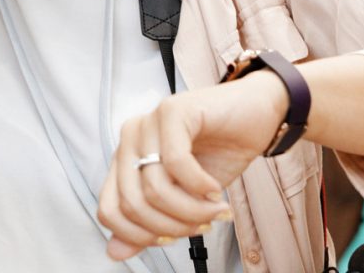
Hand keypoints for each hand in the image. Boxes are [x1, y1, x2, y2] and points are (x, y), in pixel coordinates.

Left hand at [97, 72, 287, 260]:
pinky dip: (199, 186)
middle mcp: (130, 138)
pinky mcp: (172, 111)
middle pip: (131, 203)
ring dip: (190, 210)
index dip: (140, 236)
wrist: (254, 116)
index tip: (172, 238)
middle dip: (171, 227)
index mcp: (126, 159)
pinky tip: (215, 189)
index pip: (109, 210)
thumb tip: (115, 253)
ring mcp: (149, 121)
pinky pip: (175, 162)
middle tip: (201, 225)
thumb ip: (150, 223)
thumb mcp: (184, 198)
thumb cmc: (219, 153)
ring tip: (213, 209)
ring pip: (154, 187)